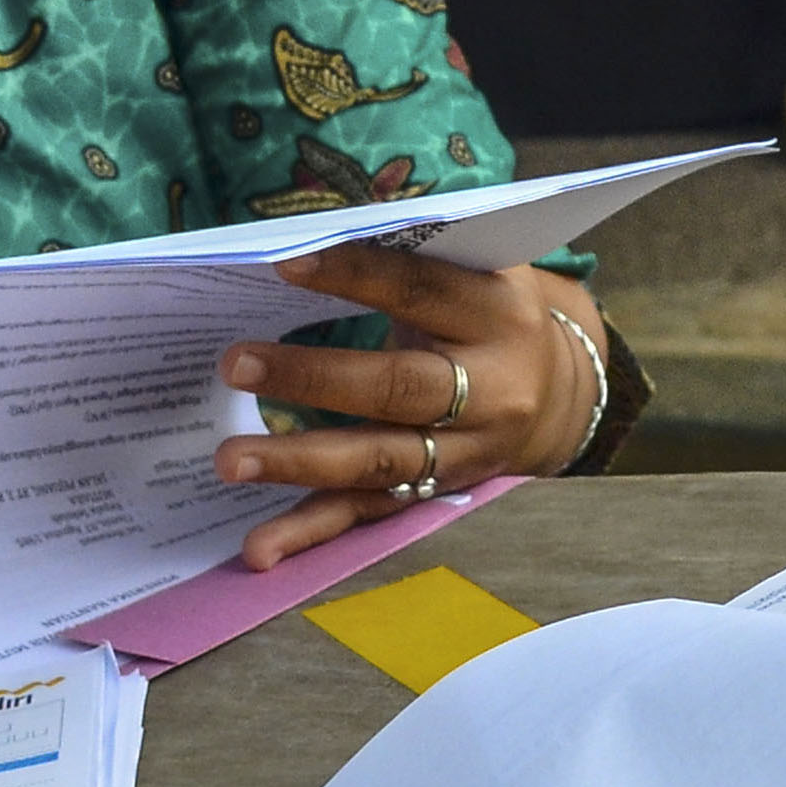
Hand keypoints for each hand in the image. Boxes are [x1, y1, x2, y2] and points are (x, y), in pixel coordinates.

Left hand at [210, 247, 613, 567]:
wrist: (556, 396)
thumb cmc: (486, 316)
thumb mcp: (474, 274)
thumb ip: (411, 258)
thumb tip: (310, 237)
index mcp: (498, 314)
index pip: (423, 290)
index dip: (357, 275)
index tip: (285, 265)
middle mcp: (491, 390)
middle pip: (399, 387)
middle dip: (314, 377)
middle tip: (235, 363)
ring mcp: (464, 453)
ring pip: (378, 461)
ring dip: (300, 462)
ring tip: (230, 459)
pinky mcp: (435, 495)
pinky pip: (368, 514)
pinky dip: (311, 532)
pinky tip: (259, 549)